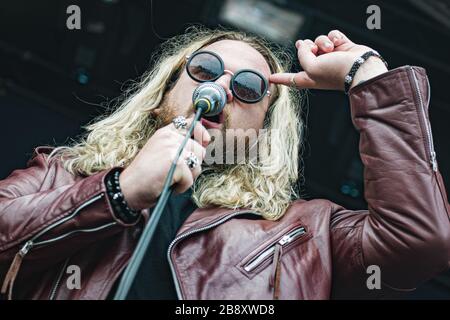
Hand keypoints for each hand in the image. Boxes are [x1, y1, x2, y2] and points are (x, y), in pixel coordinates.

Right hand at [119, 115, 209, 209]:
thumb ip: (178, 145)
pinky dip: (182, 187)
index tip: (204, 141)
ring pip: (197, 164)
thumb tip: (204, 143)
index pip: (191, 123)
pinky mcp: (176, 162)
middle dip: (193, 165)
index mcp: (165, 133)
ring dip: (188, 177)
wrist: (128, 187)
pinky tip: (169, 186)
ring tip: (172, 179)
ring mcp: (173, 149)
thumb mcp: (160, 152)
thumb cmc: (145, 175)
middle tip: (177, 173)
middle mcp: (170, 138)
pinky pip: (190, 178)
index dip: (201, 132)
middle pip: (199, 149)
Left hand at [270, 30, 387, 90]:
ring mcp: (330, 57)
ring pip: (319, 41)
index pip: (290, 78)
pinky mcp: (341, 47)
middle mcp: (318, 67)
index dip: (280, 78)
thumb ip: (303, 55)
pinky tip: (340, 42)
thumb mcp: (311, 67)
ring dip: (323, 42)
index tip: (269, 79)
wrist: (360, 68)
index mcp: (309, 78)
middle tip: (313, 49)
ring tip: (331, 49)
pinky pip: (332, 35)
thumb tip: (303, 44)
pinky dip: (335, 37)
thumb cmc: (335, 72)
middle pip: (305, 52)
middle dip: (307, 47)